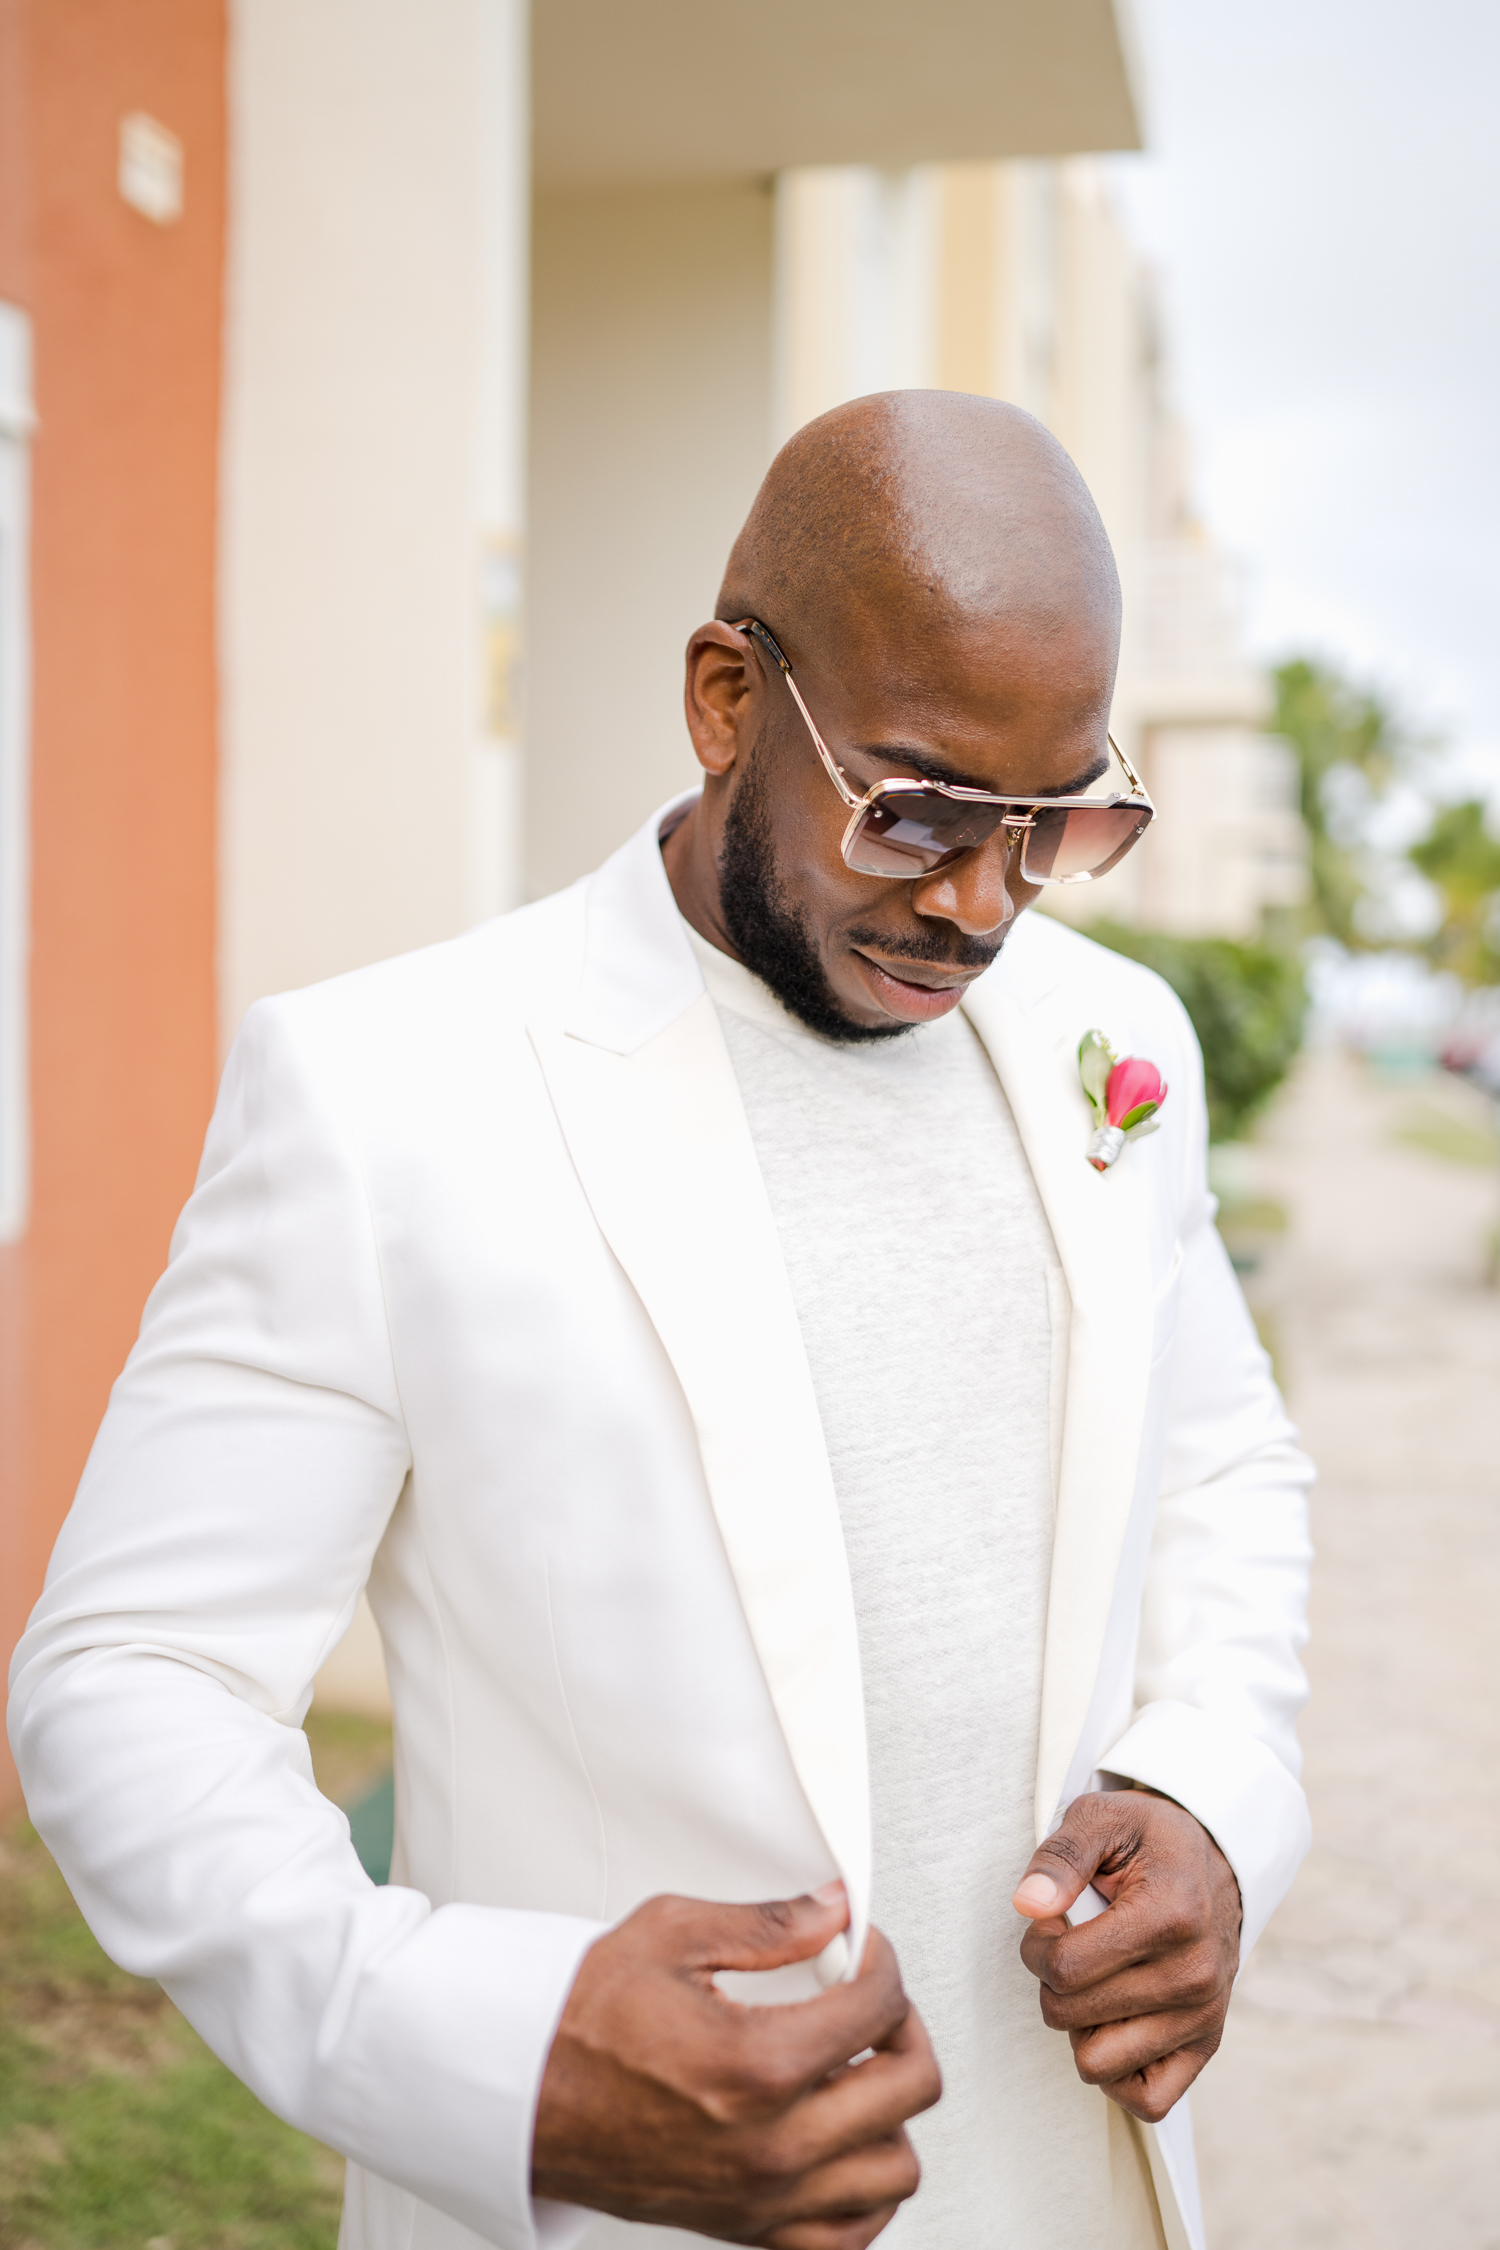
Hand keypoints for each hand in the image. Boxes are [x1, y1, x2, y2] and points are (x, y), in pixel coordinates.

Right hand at [532, 1886, 940, 2248]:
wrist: (523, 2095)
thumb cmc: (581, 2020)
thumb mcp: (672, 1935)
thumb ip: (769, 1923)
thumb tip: (834, 1912)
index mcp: (758, 2064)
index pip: (879, 2008)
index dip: (882, 1961)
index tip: (861, 1950)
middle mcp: (772, 2144)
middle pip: (911, 2088)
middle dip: (903, 2025)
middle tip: (869, 1999)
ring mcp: (763, 2198)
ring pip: (896, 2170)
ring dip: (891, 2112)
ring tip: (855, 2070)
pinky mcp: (746, 2230)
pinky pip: (850, 2235)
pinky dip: (863, 2191)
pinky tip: (841, 2141)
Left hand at [1010, 1789, 1241, 2123]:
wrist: (1210, 1861)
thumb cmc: (1148, 1840)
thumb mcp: (1102, 1818)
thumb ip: (1061, 1857)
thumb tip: (1027, 1905)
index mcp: (1170, 1916)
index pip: (1064, 1968)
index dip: (1036, 1945)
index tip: (1048, 1920)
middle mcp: (1194, 1975)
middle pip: (1070, 2016)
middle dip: (1051, 1981)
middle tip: (1072, 1945)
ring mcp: (1204, 2017)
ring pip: (1097, 2064)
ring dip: (1079, 2025)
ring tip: (1096, 1981)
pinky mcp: (1206, 2046)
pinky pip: (1147, 2102)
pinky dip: (1116, 2072)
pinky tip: (1112, 2022)